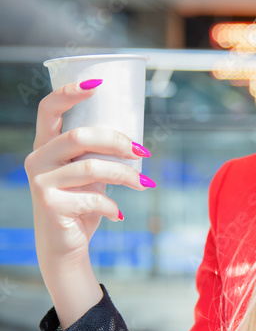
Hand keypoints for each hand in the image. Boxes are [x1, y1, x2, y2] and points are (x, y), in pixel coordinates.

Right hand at [24, 79, 150, 267]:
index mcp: (45, 145)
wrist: (65, 247)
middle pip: (79, 136)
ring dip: (124, 175)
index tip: (97, 84)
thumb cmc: (81, 204)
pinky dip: (112, 205)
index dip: (70, 92)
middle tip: (141, 151)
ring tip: (143, 184)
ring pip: (91, 167)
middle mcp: (37, 159)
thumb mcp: (90, 174)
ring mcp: (40, 181)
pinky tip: (117, 213)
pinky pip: (92, 196)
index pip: (48, 109)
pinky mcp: (49, 203)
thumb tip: (136, 142)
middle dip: (117, 141)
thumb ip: (98, 154)